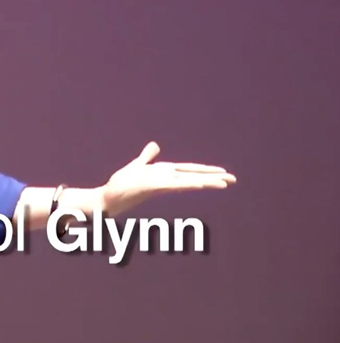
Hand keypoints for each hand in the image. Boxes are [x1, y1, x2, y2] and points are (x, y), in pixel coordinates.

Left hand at [101, 142, 236, 216]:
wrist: (108, 198)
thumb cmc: (122, 185)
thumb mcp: (136, 166)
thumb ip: (146, 156)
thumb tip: (155, 145)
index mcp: (164, 173)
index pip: (189, 171)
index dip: (206, 171)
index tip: (223, 173)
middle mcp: (165, 179)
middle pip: (193, 176)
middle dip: (213, 177)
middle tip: (234, 180)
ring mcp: (160, 183)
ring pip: (187, 181)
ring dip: (206, 182)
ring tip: (225, 183)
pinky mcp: (152, 187)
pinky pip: (173, 184)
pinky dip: (186, 183)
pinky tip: (199, 183)